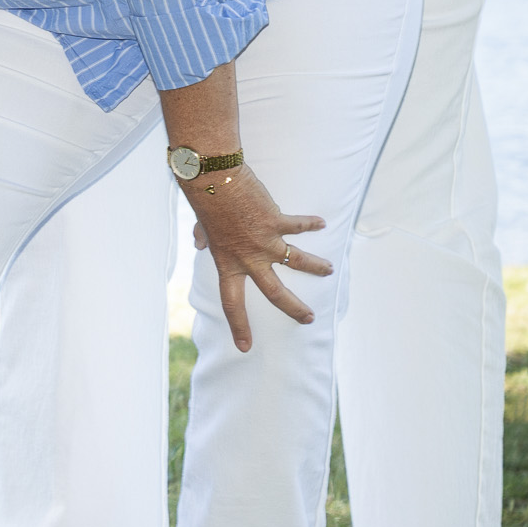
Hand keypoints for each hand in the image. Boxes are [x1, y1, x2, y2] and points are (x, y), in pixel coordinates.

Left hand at [181, 165, 329, 352]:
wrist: (213, 179)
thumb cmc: (205, 201)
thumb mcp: (201, 225)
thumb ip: (202, 238)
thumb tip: (198, 245)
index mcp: (227, 263)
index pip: (231, 302)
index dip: (239, 326)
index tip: (245, 347)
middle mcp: (248, 258)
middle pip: (275, 293)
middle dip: (293, 308)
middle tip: (308, 319)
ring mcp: (264, 241)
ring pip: (297, 261)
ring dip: (315, 267)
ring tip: (329, 271)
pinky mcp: (276, 221)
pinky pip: (299, 226)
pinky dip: (311, 224)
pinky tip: (322, 224)